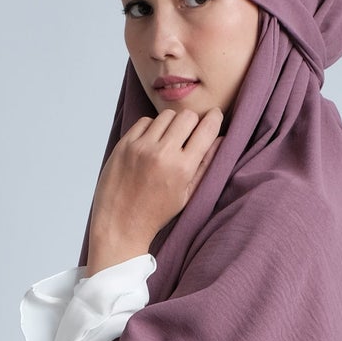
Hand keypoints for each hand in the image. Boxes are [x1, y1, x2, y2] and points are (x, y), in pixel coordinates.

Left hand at [87, 107, 223, 272]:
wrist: (119, 224)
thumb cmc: (156, 213)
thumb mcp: (188, 195)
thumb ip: (206, 165)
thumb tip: (221, 138)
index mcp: (182, 168)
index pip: (206, 129)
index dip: (215, 118)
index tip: (215, 116)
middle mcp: (162, 154)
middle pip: (187, 116)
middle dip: (192, 122)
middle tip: (189, 134)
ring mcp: (141, 147)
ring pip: (166, 116)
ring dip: (171, 124)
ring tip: (168, 141)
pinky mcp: (124, 145)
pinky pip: (145, 121)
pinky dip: (151, 128)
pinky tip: (151, 144)